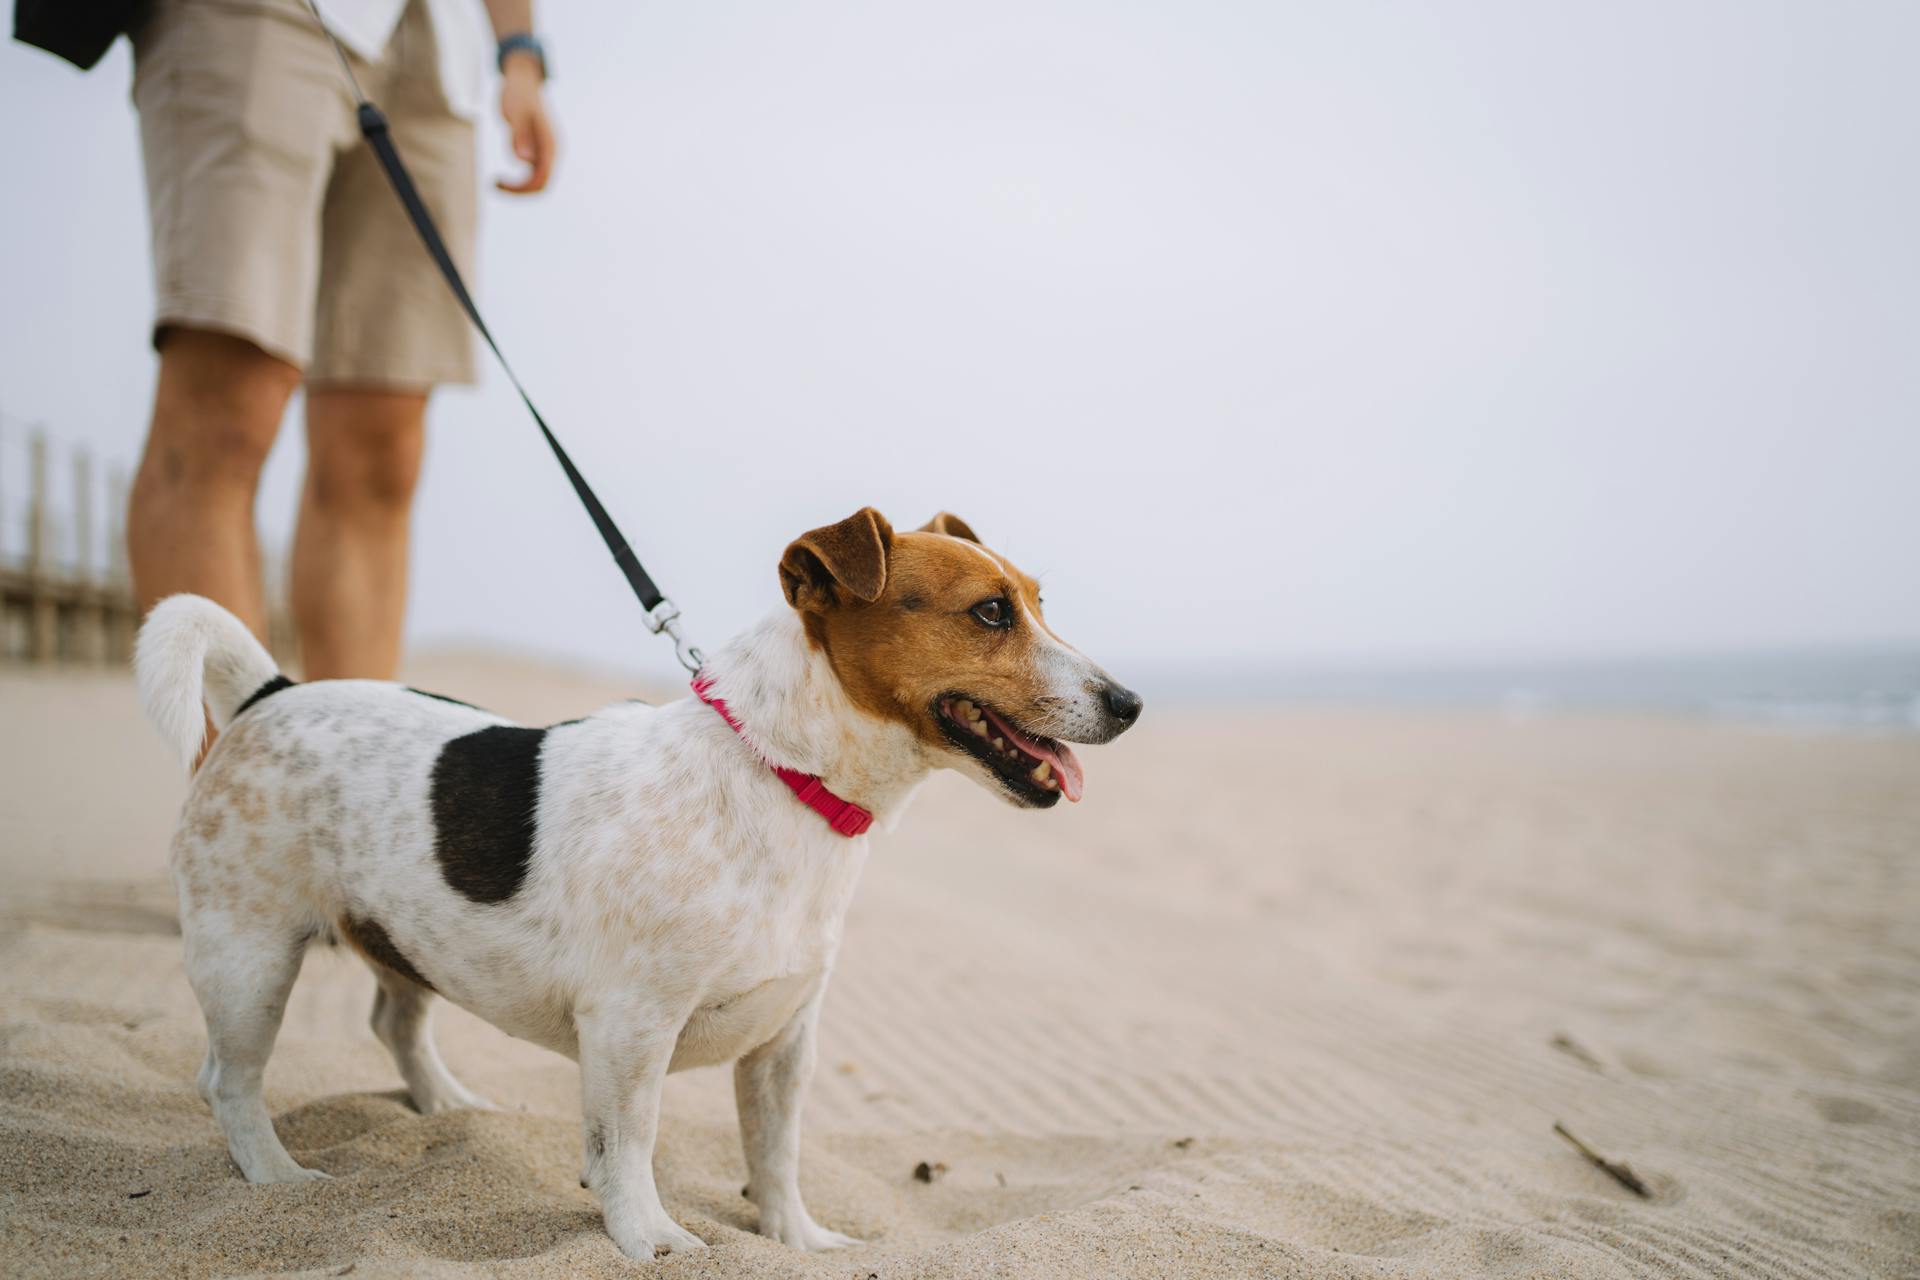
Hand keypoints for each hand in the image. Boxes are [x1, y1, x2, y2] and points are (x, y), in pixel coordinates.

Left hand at [496, 57, 554, 194]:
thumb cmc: (517, 94)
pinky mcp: (538, 150)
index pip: (541, 180)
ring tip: (495, 180)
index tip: (497, 183)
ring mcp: (546, 151)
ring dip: (517, 186)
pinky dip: (518, 179)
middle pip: (541, 185)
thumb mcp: (515, 113)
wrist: (522, 79)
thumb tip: (525, 160)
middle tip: (493, 185)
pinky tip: (501, 173)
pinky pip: (532, 173)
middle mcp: (552, 151)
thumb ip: (520, 136)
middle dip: (519, 191)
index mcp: (550, 145)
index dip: (520, 189)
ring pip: (537, 181)